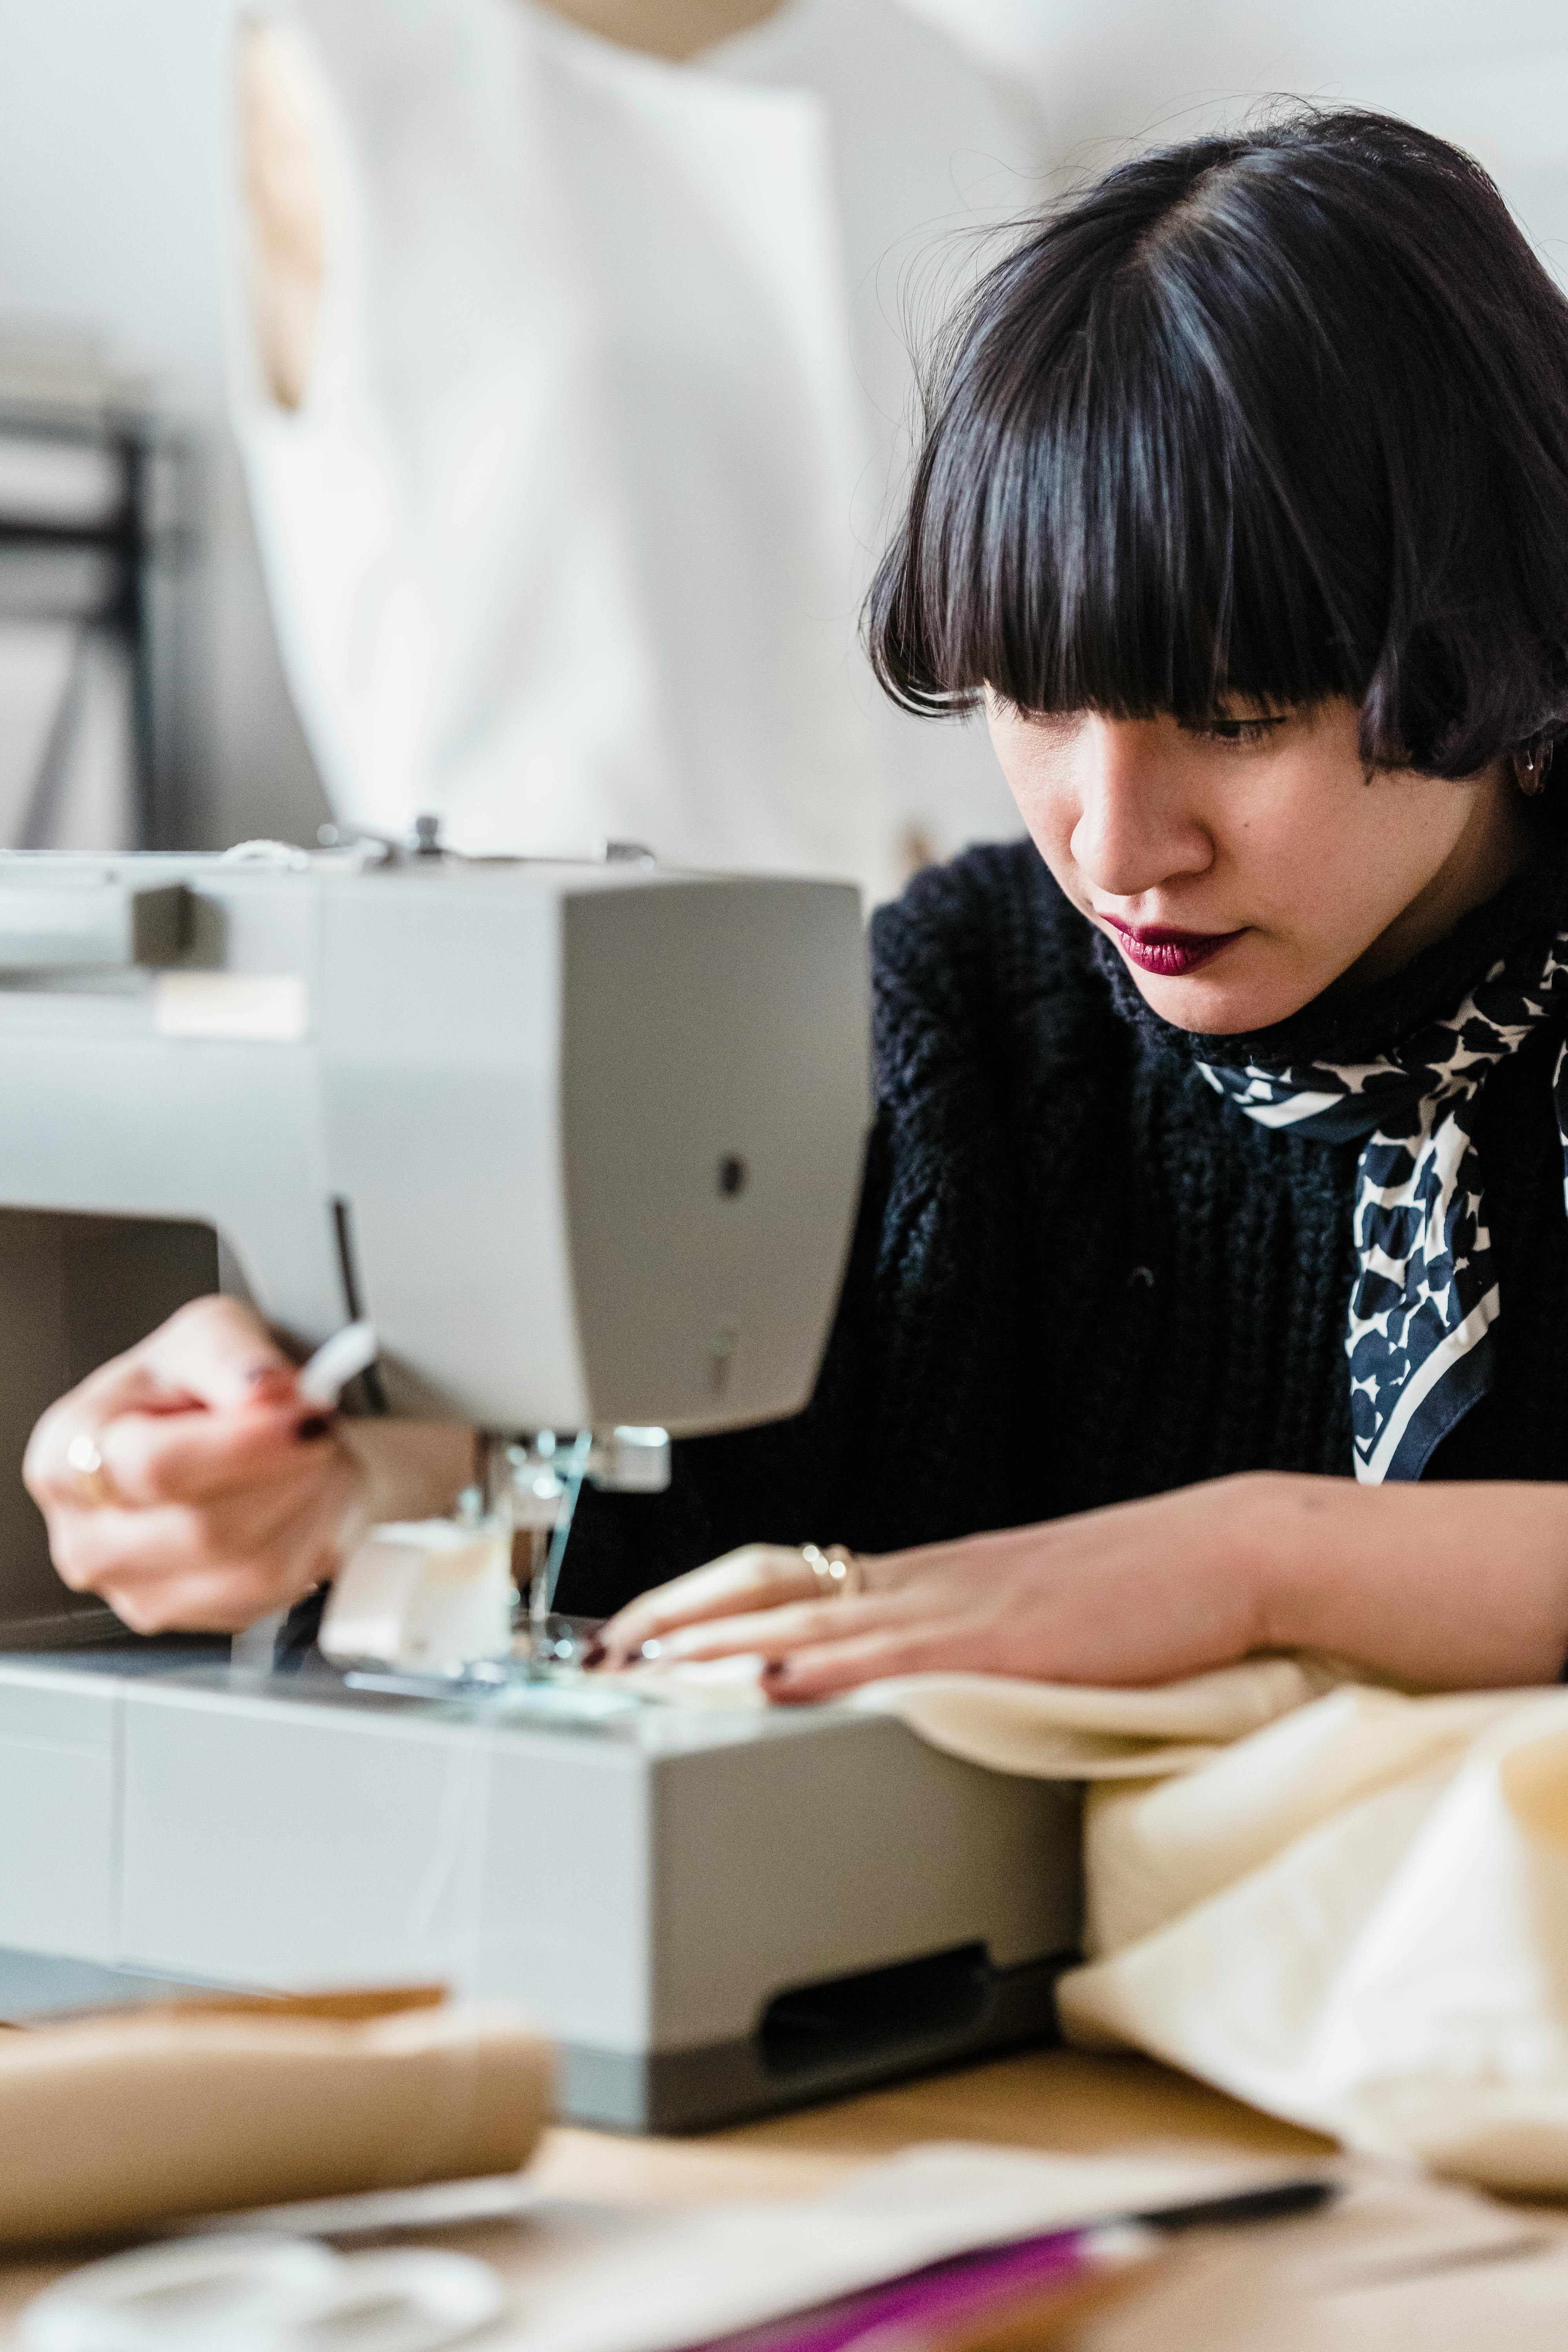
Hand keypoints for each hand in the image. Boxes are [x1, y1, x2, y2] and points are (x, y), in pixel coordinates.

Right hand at [25, 1296, 366, 1635]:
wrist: (248, 1432)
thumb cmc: (209, 1388)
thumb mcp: (213, 1333)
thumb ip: (231, 1355)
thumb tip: (260, 1388)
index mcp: (70, 1455)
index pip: (152, 1467)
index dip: (240, 1443)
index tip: (301, 1413)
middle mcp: (90, 1535)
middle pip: (205, 1526)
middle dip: (286, 1472)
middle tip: (317, 1428)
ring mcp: (138, 1588)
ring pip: (251, 1566)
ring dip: (309, 1506)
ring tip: (314, 1459)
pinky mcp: (197, 1616)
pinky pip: (276, 1592)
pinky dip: (313, 1540)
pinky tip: (306, 1499)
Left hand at [594, 1479, 1270, 1700]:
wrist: (1224, 1554)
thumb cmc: (1134, 1594)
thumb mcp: (1016, 1612)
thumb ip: (944, 1640)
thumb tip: (877, 1676)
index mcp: (922, 1576)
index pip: (776, 1575)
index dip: (691, 1601)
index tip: (627, 1630)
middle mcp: (922, 1579)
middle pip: (764, 1585)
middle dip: (672, 1621)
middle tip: (594, 1654)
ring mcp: (959, 1605)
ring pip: (809, 1617)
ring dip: (717, 1645)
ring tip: (641, 1670)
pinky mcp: (1004, 1642)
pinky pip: (893, 1655)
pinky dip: (821, 1669)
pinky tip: (766, 1681)